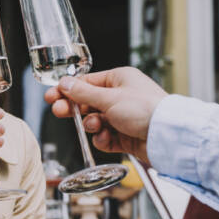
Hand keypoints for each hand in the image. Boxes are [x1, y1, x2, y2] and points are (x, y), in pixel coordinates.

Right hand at [45, 67, 167, 164]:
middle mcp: (121, 96)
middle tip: (61, 112)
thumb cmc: (146, 109)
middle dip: (75, 109)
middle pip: (88, 102)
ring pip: (95, 121)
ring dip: (92, 125)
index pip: (86, 83)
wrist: (166, 136)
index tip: (52, 97)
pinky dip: (103, 139)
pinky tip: (107, 138)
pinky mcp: (126, 135)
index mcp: (119, 80)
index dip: (68, 90)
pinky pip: (105, 137)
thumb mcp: (110, 98)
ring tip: (97, 127)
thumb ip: (83, 92)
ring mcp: (123, 117)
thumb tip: (65, 83)